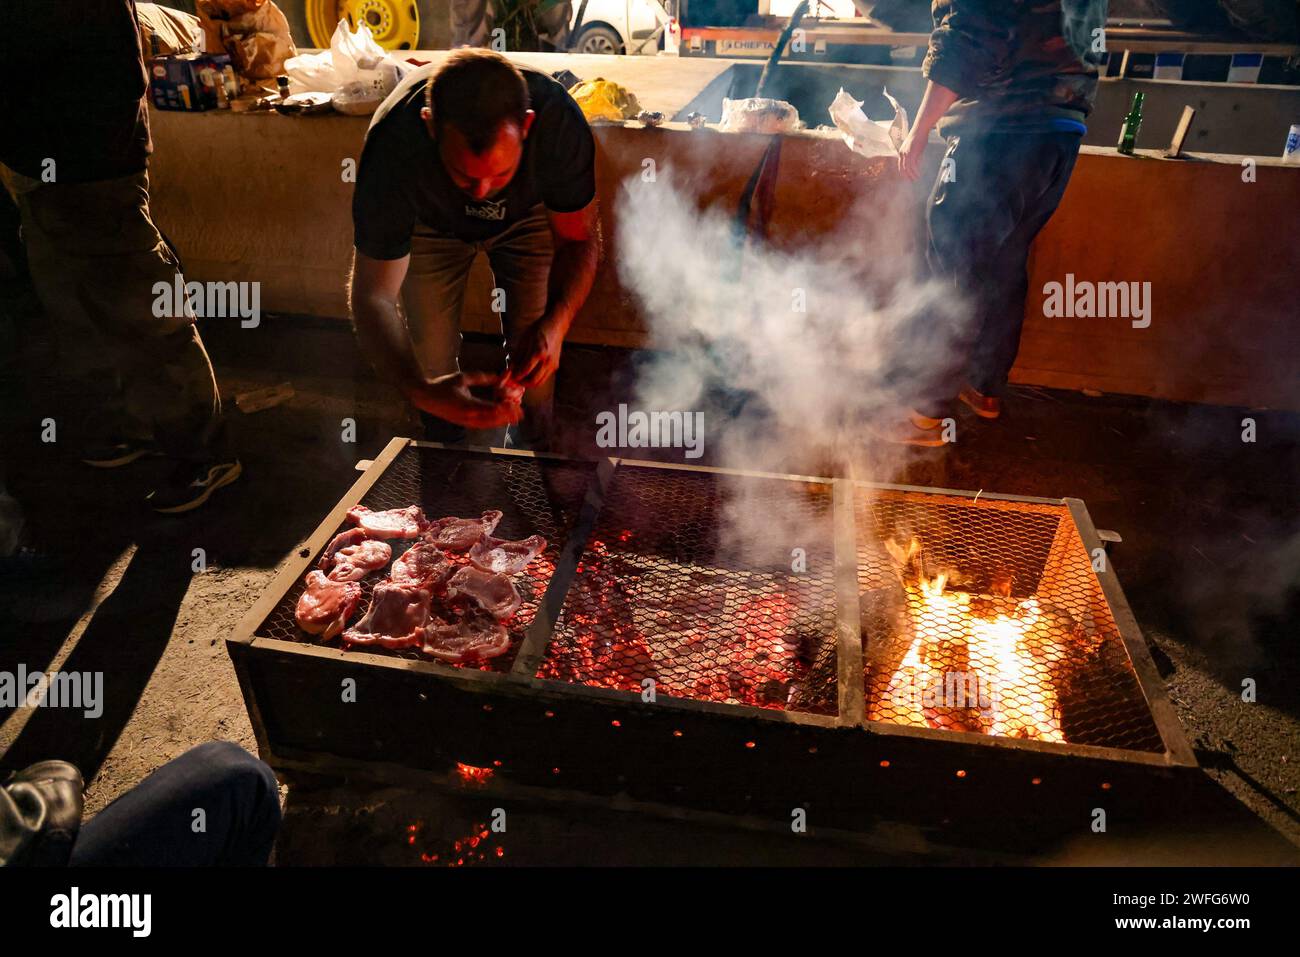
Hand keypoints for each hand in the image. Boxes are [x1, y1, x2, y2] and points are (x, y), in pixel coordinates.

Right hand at [404, 371, 522, 428]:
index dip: (506, 409)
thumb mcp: (463, 378)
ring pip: (488, 424)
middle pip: (493, 420)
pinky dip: (493, 422)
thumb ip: (482, 378)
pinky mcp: (464, 424)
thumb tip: (498, 376)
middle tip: (520, 414)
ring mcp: (466, 422)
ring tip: (514, 418)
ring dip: (502, 421)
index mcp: (468, 405)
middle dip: (508, 417)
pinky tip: (500, 420)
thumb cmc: (443, 385)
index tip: (516, 405)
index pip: (492, 409)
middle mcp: (469, 417)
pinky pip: (482, 425)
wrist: (425, 397)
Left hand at [508, 317, 563, 388]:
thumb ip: (517, 355)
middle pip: (533, 381)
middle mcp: (547, 360)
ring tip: (521, 378)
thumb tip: (511, 368)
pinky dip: (536, 378)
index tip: (510, 376)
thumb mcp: (524, 339)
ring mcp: (553, 364)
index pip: (524, 371)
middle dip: (522, 383)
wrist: (556, 325)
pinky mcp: (555, 366)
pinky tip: (529, 373)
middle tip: (515, 380)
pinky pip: (544, 377)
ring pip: (540, 382)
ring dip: (529, 383)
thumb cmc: (539, 329)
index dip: (516, 376)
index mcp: (538, 352)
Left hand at [897, 129, 928, 181]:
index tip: (907, 177)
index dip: (903, 172)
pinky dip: (915, 171)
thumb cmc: (919, 137)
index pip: (900, 165)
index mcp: (901, 152)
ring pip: (907, 168)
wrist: (920, 129)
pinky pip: (913, 165)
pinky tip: (918, 174)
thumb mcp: (914, 148)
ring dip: (911, 175)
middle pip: (902, 168)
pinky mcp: (912, 153)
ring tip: (916, 179)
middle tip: (911, 181)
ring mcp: (907, 153)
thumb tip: (916, 164)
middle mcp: (902, 153)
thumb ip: (914, 156)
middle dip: (906, 176)